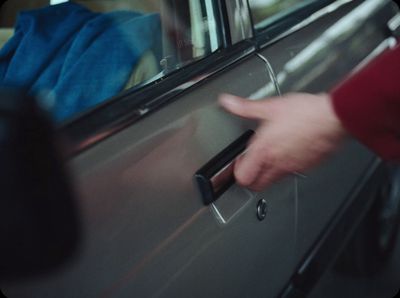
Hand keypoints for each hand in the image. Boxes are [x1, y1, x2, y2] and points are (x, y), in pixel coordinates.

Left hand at [219, 93, 345, 190]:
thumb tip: (228, 102)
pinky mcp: (307, 166)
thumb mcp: (270, 106)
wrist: (333, 117)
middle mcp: (277, 163)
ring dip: (267, 172)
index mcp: (264, 150)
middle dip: (250, 177)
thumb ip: (246, 107)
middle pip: (256, 186)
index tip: (239, 160)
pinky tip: (288, 151)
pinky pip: (291, 173)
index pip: (243, 177)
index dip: (237, 171)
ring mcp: (293, 167)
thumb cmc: (305, 113)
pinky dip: (285, 167)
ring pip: (273, 181)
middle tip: (251, 163)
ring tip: (269, 155)